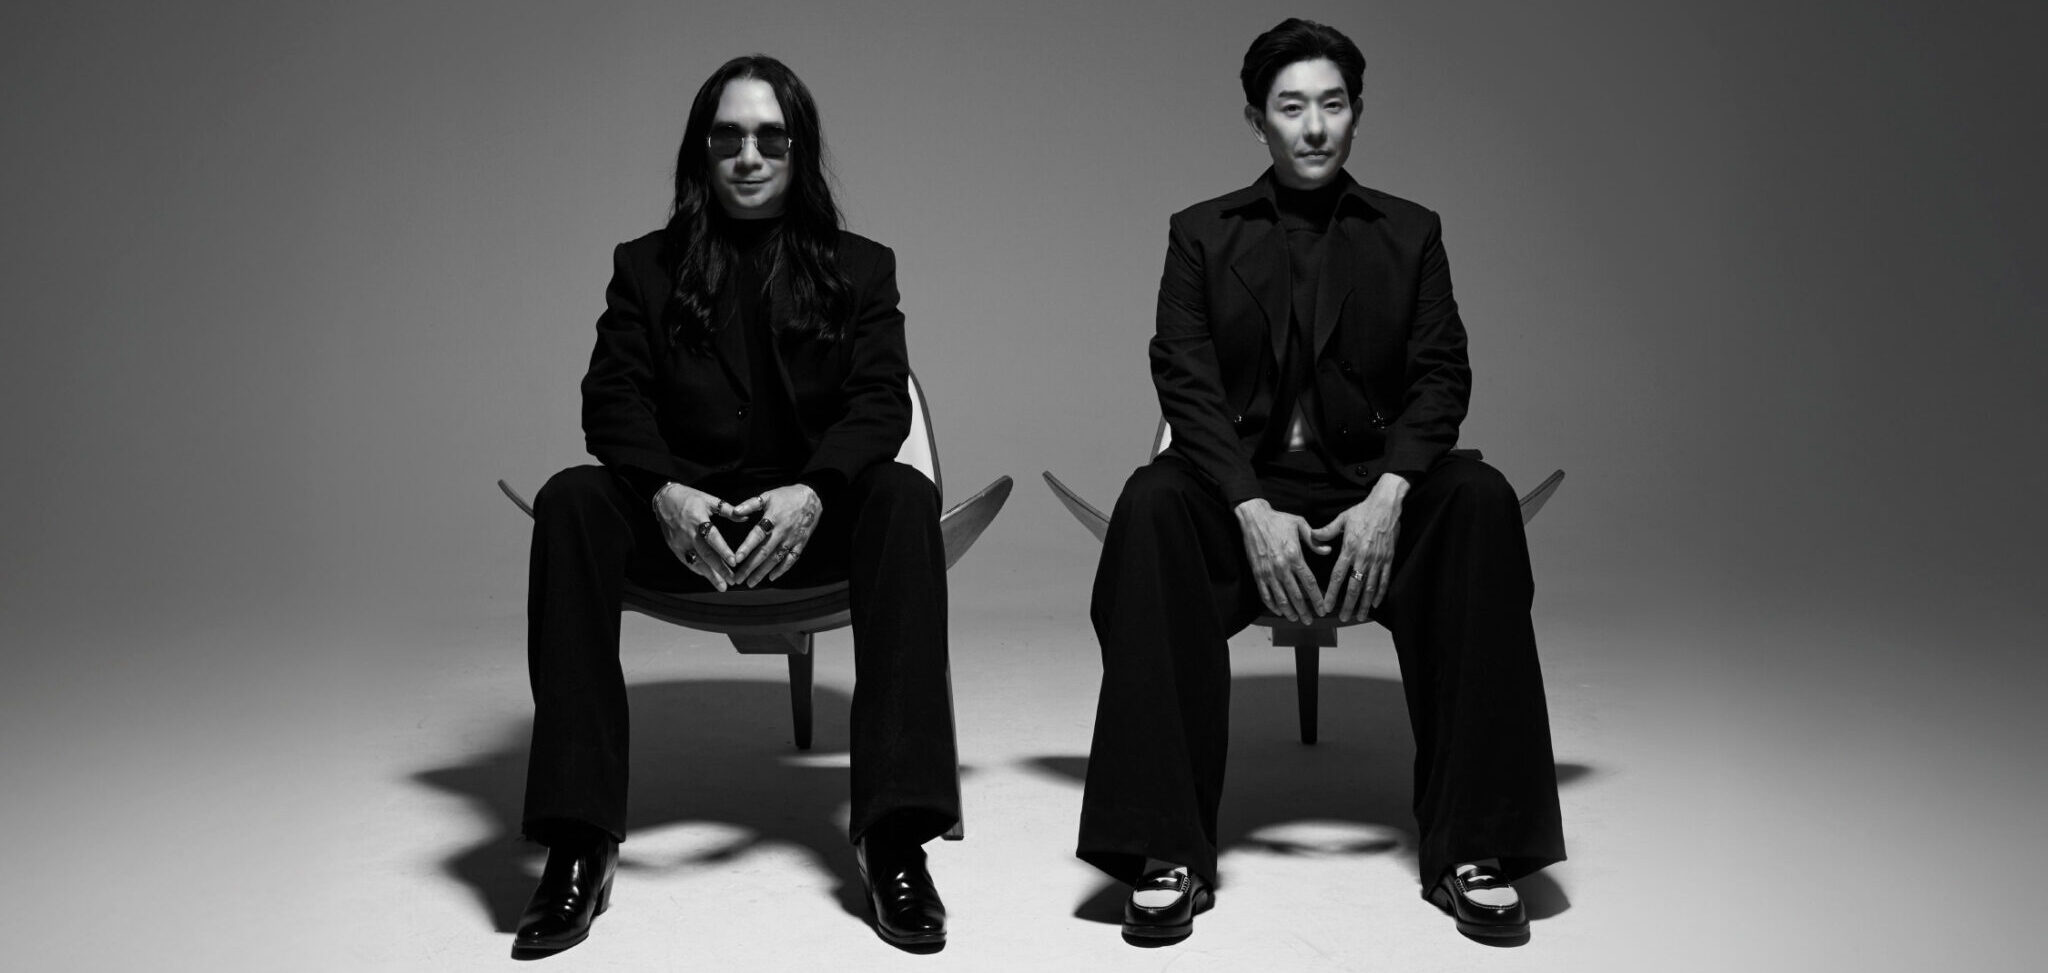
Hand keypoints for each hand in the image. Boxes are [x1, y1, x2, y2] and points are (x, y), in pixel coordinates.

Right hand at [652, 482, 740, 590]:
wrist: (664, 500)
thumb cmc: (690, 498)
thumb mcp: (709, 500)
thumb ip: (727, 510)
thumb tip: (745, 518)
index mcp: (698, 519)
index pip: (712, 537)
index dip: (723, 550)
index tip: (734, 561)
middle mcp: (688, 533)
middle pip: (705, 554)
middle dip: (719, 569)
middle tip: (732, 580)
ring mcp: (680, 542)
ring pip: (696, 562)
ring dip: (710, 575)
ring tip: (722, 586)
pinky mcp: (675, 547)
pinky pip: (688, 561)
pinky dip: (699, 570)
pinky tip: (709, 577)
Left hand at [727, 484, 823, 586]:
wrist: (812, 498)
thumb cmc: (786, 496)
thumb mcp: (768, 496)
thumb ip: (751, 504)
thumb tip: (734, 511)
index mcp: (773, 518)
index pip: (758, 535)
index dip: (747, 547)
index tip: (736, 559)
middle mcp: (782, 531)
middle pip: (765, 552)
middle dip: (750, 567)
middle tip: (738, 579)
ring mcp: (792, 539)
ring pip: (776, 559)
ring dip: (763, 572)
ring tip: (751, 583)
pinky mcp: (800, 544)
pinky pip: (791, 559)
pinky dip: (782, 569)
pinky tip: (772, 577)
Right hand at [1234, 498, 1326, 621]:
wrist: (1254, 518)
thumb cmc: (1279, 520)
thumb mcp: (1300, 524)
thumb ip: (1314, 540)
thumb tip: (1328, 551)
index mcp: (1295, 556)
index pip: (1309, 583)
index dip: (1317, 599)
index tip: (1323, 609)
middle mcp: (1281, 567)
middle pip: (1296, 595)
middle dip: (1304, 611)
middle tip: (1310, 621)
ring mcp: (1268, 572)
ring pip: (1280, 598)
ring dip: (1289, 611)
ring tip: (1296, 619)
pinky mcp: (1258, 573)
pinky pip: (1265, 593)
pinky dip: (1272, 604)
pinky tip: (1278, 611)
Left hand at [1311, 474, 1407, 621]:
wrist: (1386, 506)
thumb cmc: (1362, 511)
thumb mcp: (1342, 519)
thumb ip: (1327, 531)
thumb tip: (1313, 537)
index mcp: (1349, 549)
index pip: (1338, 576)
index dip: (1332, 593)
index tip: (1327, 606)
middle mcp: (1363, 557)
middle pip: (1355, 587)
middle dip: (1349, 604)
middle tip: (1343, 618)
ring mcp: (1377, 560)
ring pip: (1371, 587)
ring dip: (1365, 604)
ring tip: (1360, 617)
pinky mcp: (1388, 559)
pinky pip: (1384, 579)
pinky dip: (1380, 593)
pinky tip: (1377, 603)